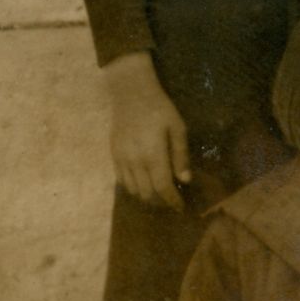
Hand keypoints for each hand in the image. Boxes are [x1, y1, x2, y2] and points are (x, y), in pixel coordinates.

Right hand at [106, 52, 191, 209]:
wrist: (131, 93)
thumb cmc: (159, 109)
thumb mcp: (177, 128)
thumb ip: (181, 156)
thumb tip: (185, 180)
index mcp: (153, 154)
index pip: (162, 188)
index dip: (172, 201)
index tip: (180, 207)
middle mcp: (135, 161)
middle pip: (147, 193)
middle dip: (161, 201)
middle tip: (171, 199)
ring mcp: (121, 159)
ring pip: (133, 190)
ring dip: (146, 196)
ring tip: (158, 193)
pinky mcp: (113, 155)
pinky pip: (121, 180)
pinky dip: (133, 187)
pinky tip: (143, 183)